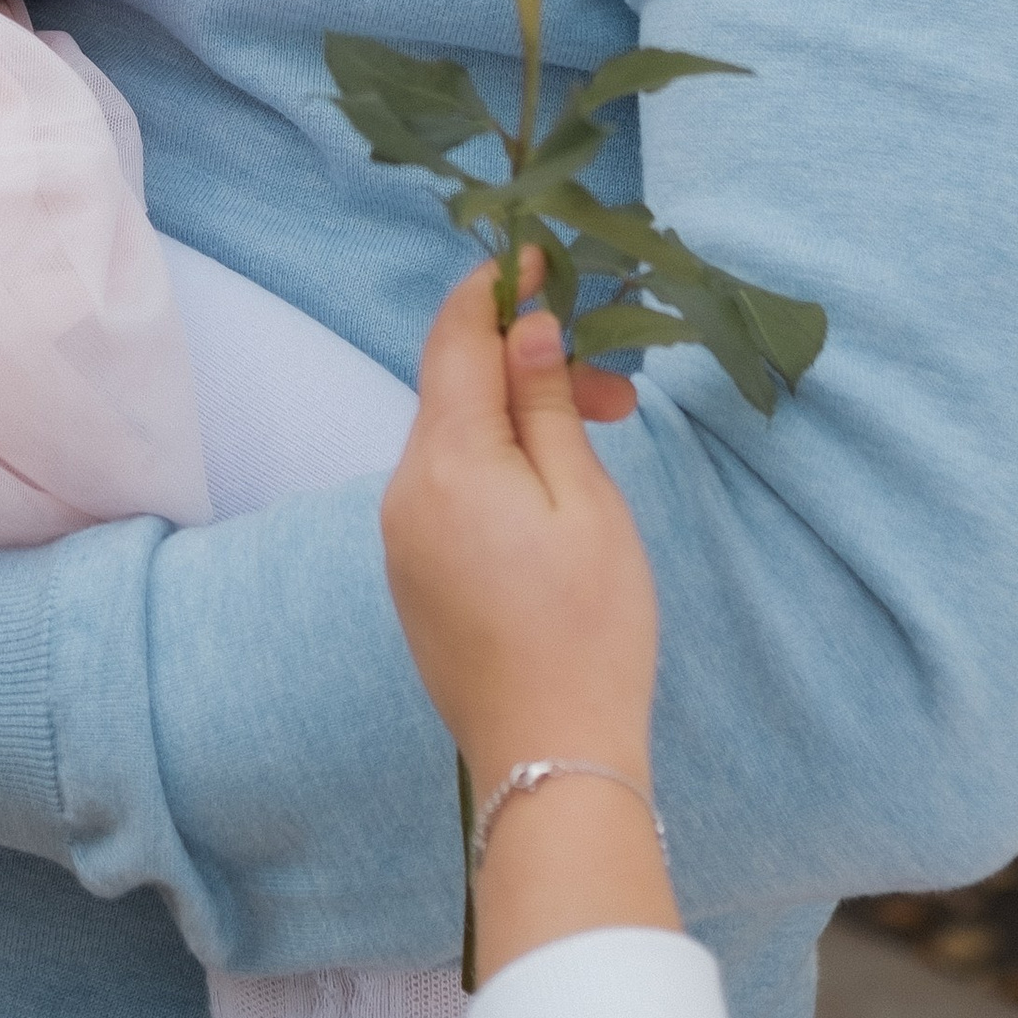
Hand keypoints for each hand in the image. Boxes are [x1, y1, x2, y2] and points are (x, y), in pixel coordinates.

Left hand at [382, 255, 650, 782]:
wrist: (550, 758)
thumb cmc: (588, 629)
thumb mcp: (584, 501)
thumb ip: (543, 404)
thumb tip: (524, 325)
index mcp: (445, 462)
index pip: (454, 338)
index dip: (496, 290)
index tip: (542, 258)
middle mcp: (404, 491)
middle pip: (455, 388)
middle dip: (527, 367)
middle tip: (617, 396)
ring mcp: (400, 538)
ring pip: (453, 440)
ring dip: (515, 421)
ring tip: (595, 448)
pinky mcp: (411, 575)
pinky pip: (446, 489)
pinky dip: (494, 469)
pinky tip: (550, 497)